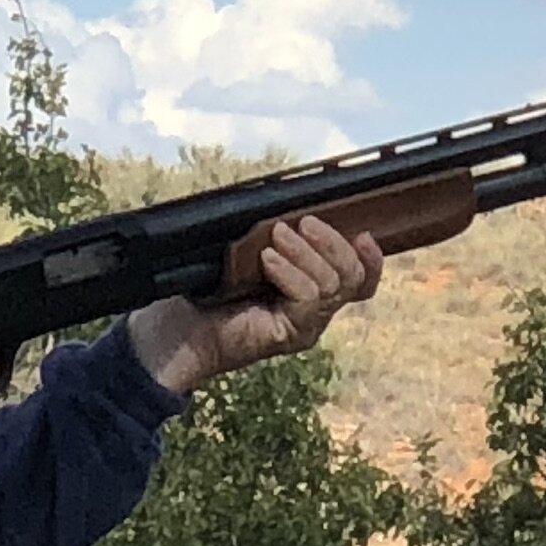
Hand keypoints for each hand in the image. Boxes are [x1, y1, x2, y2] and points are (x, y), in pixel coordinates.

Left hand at [129, 213, 386, 394]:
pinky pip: (310, 300)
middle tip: (303, 222)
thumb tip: (291, 209)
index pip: (359, 278)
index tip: (364, 232)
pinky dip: (292, 274)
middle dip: (334, 243)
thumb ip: (276, 236)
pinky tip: (268, 261)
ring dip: (306, 254)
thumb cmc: (204, 287)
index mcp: (310, 286)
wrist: (175, 328)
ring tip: (275, 237)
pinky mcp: (291, 336)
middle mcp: (314, 310)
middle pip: (353, 278)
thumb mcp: (244, 250)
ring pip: (333, 286)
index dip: (370, 258)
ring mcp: (305, 326)